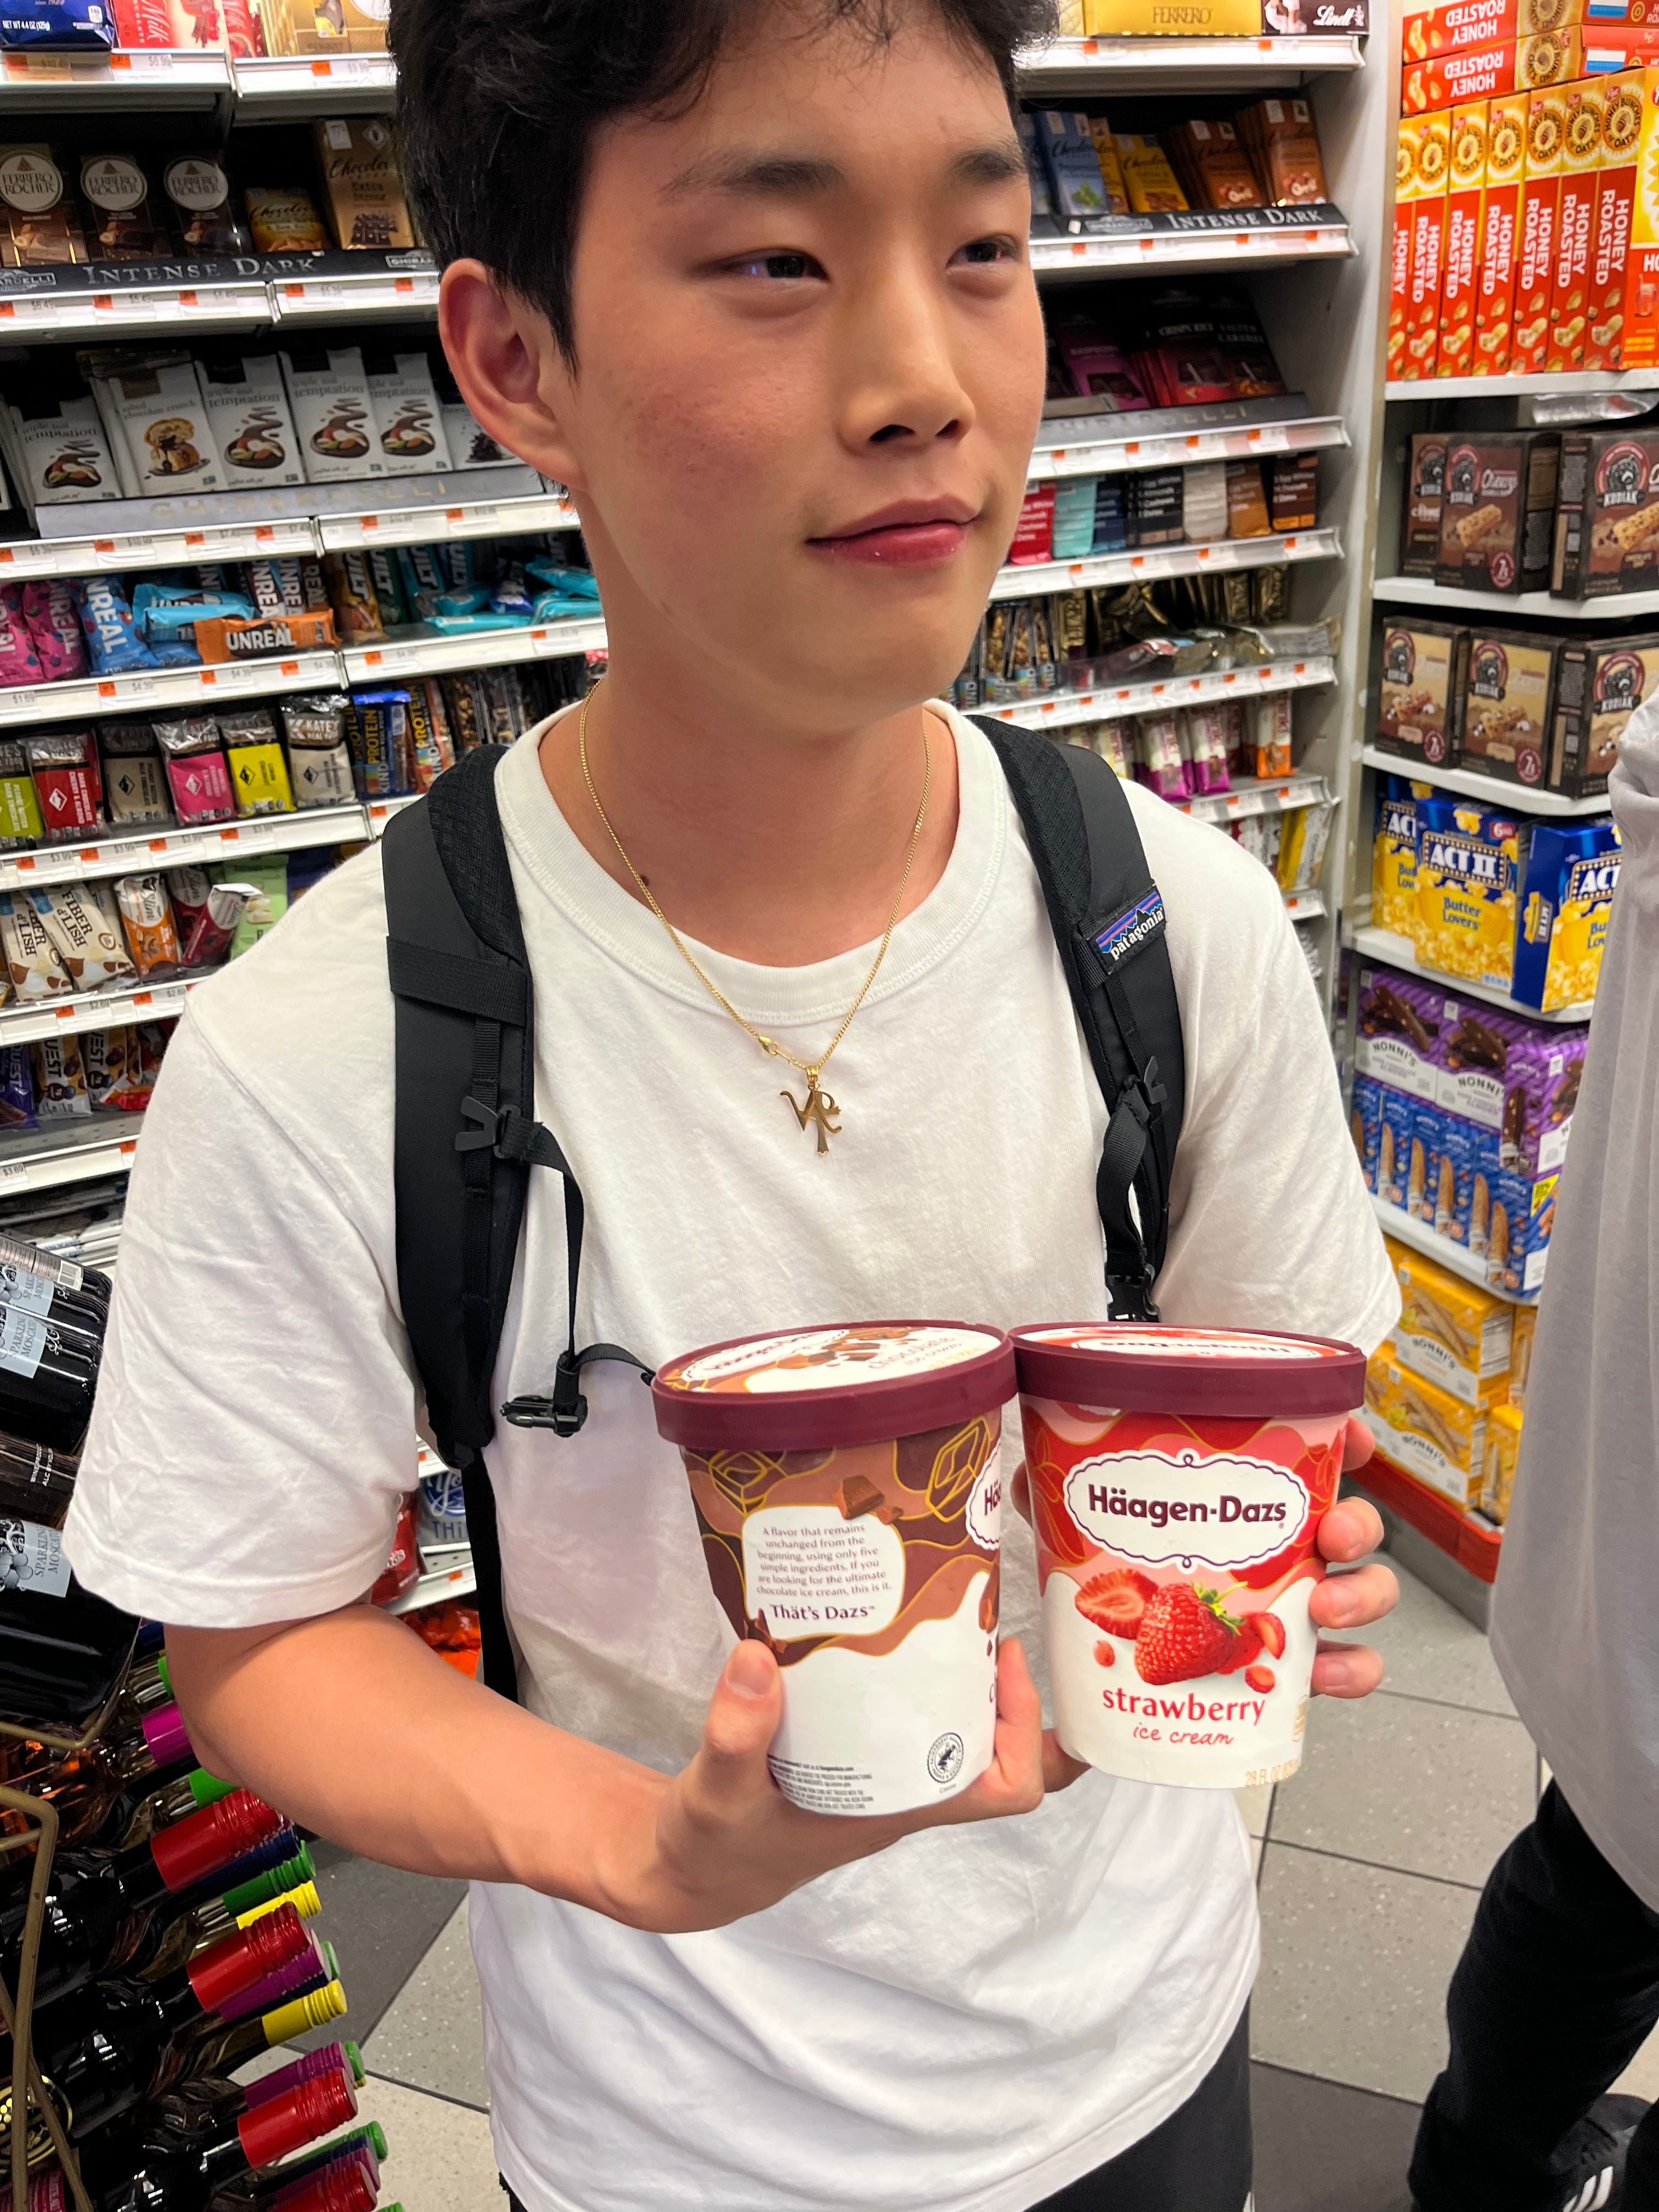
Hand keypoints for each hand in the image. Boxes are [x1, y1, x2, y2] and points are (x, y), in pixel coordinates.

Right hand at [594, 1634, 1071, 1935]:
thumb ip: (735, 1735)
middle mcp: (906, 1788)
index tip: (1004, 1663)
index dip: (1029, 1733)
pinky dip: (915, 1676)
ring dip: (965, 1674)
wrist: (692, 1868)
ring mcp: (883, 1773)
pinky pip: (911, 1716)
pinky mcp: (854, 1754)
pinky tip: (887, 1628)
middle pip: (1001, 1750)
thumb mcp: (719, 1795)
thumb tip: (758, 1658)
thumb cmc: (717, 1845)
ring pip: (958, 1728)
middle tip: (980, 1607)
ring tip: (946, 1600)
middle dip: (1009, 1686)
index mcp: (899, 1807)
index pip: (1007, 1789)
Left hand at [1009, 1418, 1398, 1703]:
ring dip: (1361, 1593)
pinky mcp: (1298, 1664)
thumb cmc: (1124, 1578)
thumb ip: (1058, 1500)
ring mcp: (1301, 1605)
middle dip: (1356, 1524)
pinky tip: (1324, 1673)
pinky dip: (1350, 1669)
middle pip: (1349, 1523)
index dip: (1345, 1443)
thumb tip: (1028, 1483)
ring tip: (1325, 1606)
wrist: (1122, 1673)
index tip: (1354, 1439)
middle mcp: (1286, 1547)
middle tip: (1330, 1536)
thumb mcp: (1084, 1529)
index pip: (1312, 1457)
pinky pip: (1347, 1667)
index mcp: (1245, 1501)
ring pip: (1364, 1589)